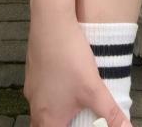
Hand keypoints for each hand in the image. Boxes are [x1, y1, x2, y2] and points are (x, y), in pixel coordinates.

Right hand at [24, 9, 130, 125]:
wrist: (50, 24)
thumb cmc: (70, 59)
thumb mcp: (94, 88)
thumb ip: (111, 113)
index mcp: (48, 118)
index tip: (78, 125)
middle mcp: (35, 107)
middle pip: (43, 126)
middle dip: (61, 124)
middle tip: (75, 119)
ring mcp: (31, 88)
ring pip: (41, 109)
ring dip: (55, 110)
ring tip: (72, 105)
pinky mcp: (32, 72)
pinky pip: (40, 91)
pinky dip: (51, 93)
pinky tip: (65, 80)